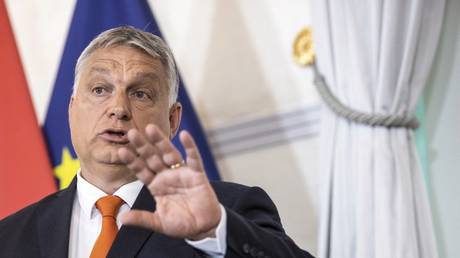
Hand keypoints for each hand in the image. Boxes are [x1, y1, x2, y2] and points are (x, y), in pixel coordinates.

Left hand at [117, 124, 220, 239]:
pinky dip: (190, 147)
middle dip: (142, 146)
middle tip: (131, 133)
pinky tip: (185, 135)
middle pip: (153, 158)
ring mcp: (182, 174)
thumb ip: (142, 218)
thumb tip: (122, 218)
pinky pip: (194, 158)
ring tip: (151, 128)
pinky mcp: (197, 174)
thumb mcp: (159, 223)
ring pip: (170, 154)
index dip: (132, 161)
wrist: (204, 228)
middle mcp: (168, 176)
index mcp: (157, 186)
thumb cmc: (182, 224)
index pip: (142, 171)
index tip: (121, 151)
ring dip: (161, 141)